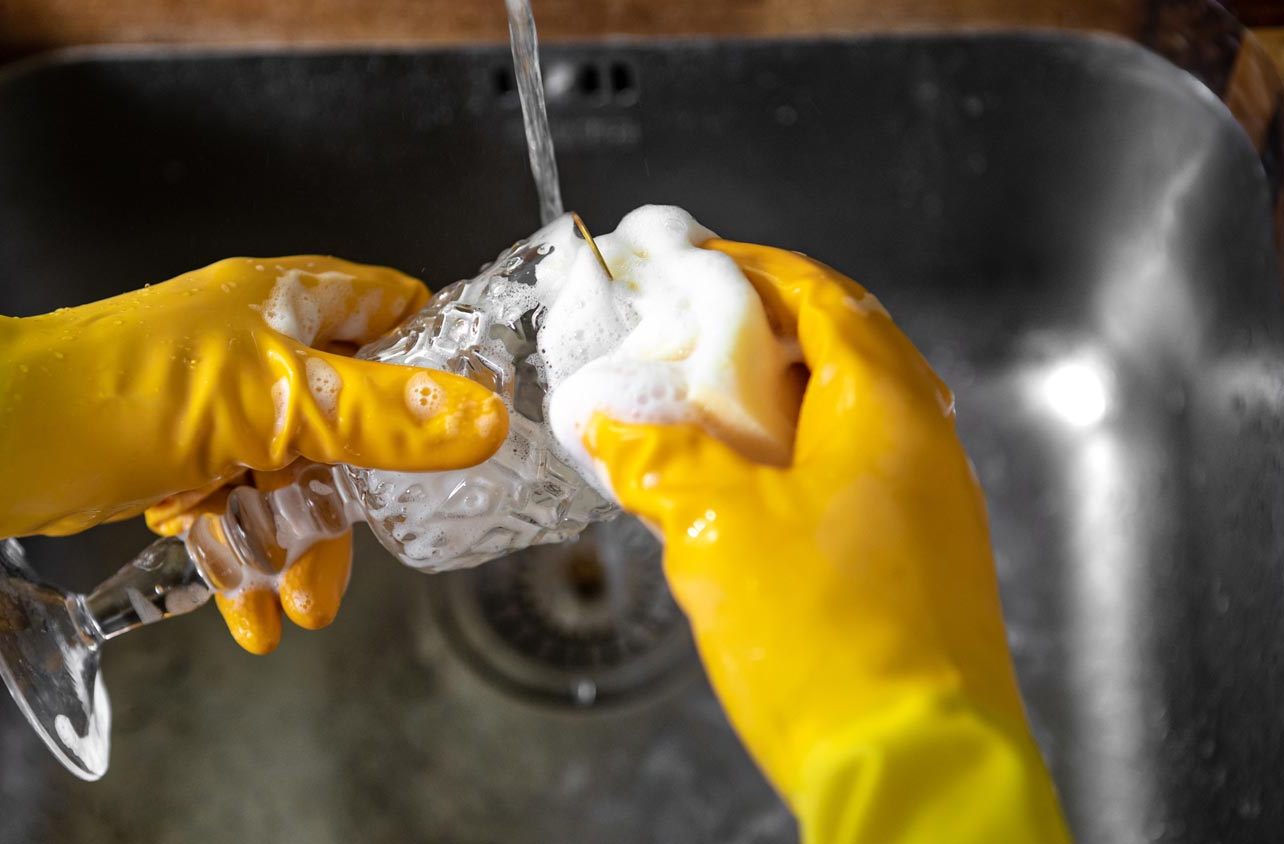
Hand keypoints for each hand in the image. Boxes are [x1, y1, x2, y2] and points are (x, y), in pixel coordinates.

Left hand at [0, 255, 506, 636]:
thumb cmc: (120, 392)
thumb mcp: (271, 403)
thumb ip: (382, 415)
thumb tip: (484, 420)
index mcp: (285, 303)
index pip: (391, 309)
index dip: (436, 359)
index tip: (471, 421)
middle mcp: (257, 347)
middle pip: (349, 417)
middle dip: (356, 497)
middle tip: (366, 552)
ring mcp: (217, 406)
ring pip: (292, 477)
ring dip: (298, 544)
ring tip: (296, 609)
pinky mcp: (178, 458)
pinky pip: (236, 510)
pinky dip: (245, 558)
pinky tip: (247, 610)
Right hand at [579, 240, 1068, 841]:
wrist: (914, 767)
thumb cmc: (834, 644)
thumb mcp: (716, 528)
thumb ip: (658, 456)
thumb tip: (608, 417)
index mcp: (886, 409)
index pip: (823, 296)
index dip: (752, 269)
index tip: (693, 263)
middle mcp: (923, 444)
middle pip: (841, 350)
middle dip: (760, 334)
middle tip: (686, 338)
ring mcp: (929, 506)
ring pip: (844, 419)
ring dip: (774, 402)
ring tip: (698, 415)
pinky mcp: (916, 561)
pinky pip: (850, 476)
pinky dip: (791, 461)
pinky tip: (737, 494)